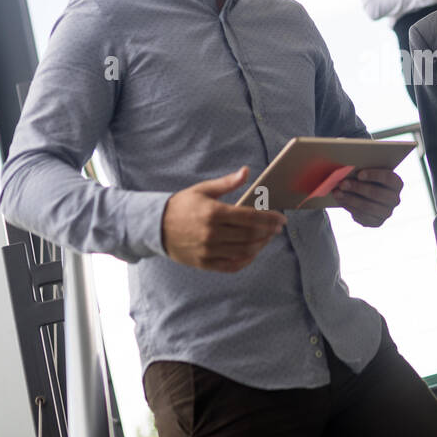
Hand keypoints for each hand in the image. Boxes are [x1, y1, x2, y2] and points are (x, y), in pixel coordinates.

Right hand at [161, 166, 286, 271]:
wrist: (155, 226)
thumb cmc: (182, 205)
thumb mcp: (203, 189)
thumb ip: (227, 183)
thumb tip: (246, 172)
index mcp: (213, 213)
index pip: (250, 217)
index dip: (269, 218)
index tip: (281, 219)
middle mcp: (212, 233)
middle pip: (250, 235)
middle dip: (269, 231)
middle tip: (277, 228)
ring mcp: (208, 250)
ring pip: (244, 251)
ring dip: (261, 245)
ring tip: (267, 237)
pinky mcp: (204, 263)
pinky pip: (232, 265)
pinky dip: (247, 260)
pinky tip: (253, 251)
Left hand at [334, 168, 402, 226]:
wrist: (366, 196)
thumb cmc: (367, 180)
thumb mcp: (369, 173)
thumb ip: (363, 172)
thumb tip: (346, 171)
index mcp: (397, 184)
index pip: (389, 178)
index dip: (374, 176)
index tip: (359, 174)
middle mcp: (395, 199)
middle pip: (377, 193)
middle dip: (358, 188)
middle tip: (342, 184)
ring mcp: (387, 213)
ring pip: (368, 207)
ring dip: (350, 199)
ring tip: (337, 192)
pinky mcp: (377, 223)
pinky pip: (362, 216)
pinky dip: (349, 207)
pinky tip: (341, 200)